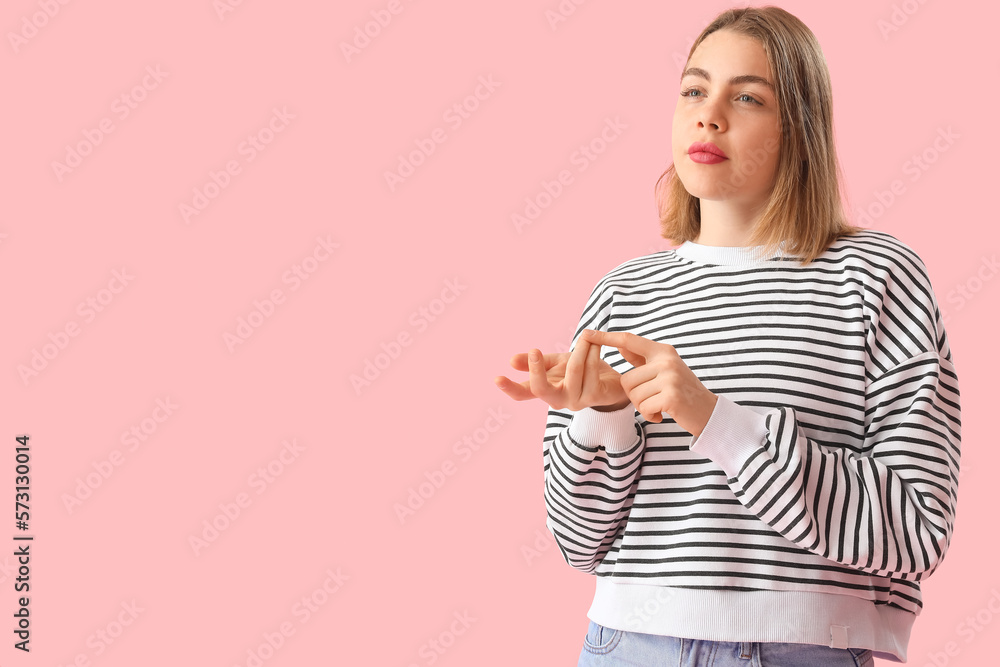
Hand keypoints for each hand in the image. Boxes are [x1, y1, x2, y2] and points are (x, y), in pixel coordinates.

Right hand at [494, 336, 629, 410]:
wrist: (612, 380)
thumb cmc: (581, 370)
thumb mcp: (556, 363)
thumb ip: (536, 362)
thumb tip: (511, 361)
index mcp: (547, 390)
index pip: (523, 393)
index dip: (509, 388)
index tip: (497, 378)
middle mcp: (559, 400)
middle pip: (540, 390)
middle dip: (536, 369)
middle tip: (534, 351)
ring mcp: (577, 401)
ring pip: (573, 371)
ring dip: (580, 349)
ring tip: (585, 335)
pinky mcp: (596, 397)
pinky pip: (591, 370)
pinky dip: (592, 351)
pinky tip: (595, 343)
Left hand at [580, 329, 717, 436]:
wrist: (707, 412)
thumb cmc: (681, 390)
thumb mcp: (664, 369)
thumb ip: (642, 358)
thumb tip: (621, 345)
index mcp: (662, 351)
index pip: (629, 341)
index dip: (607, 337)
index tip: (587, 333)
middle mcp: (666, 360)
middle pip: (626, 379)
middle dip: (635, 395)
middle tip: (654, 398)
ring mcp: (670, 377)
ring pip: (633, 395)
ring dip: (643, 406)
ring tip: (660, 404)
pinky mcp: (671, 396)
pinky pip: (643, 407)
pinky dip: (650, 414)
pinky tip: (663, 413)